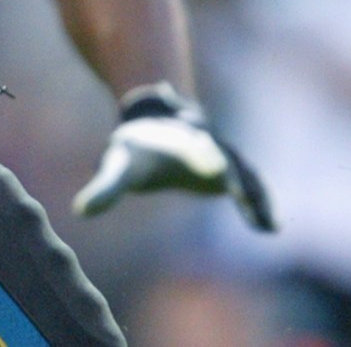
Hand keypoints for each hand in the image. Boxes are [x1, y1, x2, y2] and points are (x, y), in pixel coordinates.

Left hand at [74, 84, 274, 230]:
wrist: (157, 123)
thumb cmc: (136, 148)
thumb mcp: (120, 164)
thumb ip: (106, 187)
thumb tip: (80, 210)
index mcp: (179, 139)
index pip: (194, 147)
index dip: (204, 157)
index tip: (216, 170)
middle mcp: (207, 143)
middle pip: (228, 159)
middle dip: (239, 178)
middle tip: (246, 197)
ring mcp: (224, 155)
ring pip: (245, 175)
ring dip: (257, 196)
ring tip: (267, 225)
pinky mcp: (231, 172)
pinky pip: (251, 186)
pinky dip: (261, 203)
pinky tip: (270, 228)